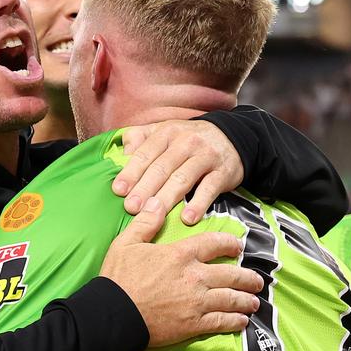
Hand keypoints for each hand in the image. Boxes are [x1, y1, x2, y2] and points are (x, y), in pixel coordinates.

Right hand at [101, 198, 262, 347]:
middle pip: (231, 274)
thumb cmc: (117, 279)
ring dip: (246, 300)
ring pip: (231, 298)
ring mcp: (197, 301)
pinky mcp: (193, 324)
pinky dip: (235, 321)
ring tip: (254, 302)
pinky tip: (242, 322)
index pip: (214, 244)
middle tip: (257, 280)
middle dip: (247, 277)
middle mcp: (194, 276)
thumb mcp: (126, 244)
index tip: (238, 247)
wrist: (113, 314)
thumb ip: (145, 223)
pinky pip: (222, 321)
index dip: (229, 244)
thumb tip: (156, 202)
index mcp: (180, 254)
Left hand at [111, 120, 243, 225]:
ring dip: (167, 198)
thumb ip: (140, 138)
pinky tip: (188, 219)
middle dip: (145, 188)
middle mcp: (186, 142)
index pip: (145, 153)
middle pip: (162, 167)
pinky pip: (210, 189)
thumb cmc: (188, 140)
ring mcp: (206, 156)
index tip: (119, 190)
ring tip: (154, 214)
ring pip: (183, 178)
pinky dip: (199, 204)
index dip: (131, 172)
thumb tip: (122, 155)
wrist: (232, 137)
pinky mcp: (223, 172)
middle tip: (132, 207)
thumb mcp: (164, 131)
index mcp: (167, 132)